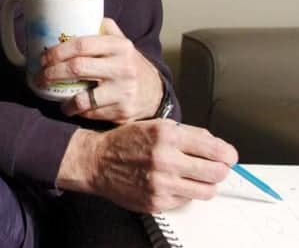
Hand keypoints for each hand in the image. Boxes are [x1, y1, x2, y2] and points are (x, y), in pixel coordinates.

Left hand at [38, 18, 162, 122]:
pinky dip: (77, 111)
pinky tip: (72, 107)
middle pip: (77, 68)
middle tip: (40, 77)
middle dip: (52, 73)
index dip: (58, 51)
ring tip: (53, 95)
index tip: (43, 57)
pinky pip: (91, 113)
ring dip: (62, 99)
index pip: (82, 44)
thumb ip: (103, 28)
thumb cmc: (130, 64)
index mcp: (119, 46)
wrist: (156, 92)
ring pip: (82, 98)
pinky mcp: (122, 112)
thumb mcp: (122, 42)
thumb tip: (75, 15)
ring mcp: (123, 92)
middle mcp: (122, 67)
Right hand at [56, 120, 238, 212]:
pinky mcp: (157, 201)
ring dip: (206, 183)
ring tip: (195, 176)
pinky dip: (185, 192)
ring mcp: (162, 183)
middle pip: (217, 172)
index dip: (228, 154)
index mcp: (167, 135)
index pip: (215, 150)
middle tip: (216, 167)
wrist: (97, 161)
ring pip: (207, 190)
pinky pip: (186, 200)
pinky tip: (173, 183)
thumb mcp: (155, 126)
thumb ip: (187, 134)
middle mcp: (166, 159)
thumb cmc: (125, 141)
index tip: (229, 156)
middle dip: (220, 169)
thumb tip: (216, 145)